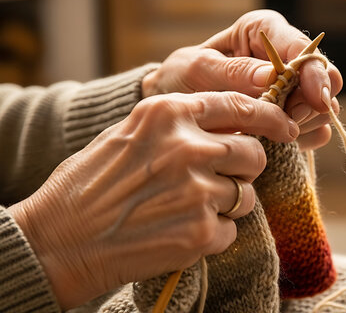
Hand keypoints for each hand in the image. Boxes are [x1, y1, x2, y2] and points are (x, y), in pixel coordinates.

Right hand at [8, 92, 297, 308]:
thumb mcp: (128, 133)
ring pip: (245, 195)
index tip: (286, 126)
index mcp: (168, 113)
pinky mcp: (200, 232)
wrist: (60, 240)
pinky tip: (178, 231)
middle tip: (222, 177)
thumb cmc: (89, 184)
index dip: (270, 117)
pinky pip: (231, 229)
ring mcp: (197, 191)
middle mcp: (187, 147)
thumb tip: (228, 122)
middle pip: (253, 153)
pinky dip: (212, 233)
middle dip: (245, 167)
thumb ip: (178, 123)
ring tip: (186, 208)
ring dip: (226, 203)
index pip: (240, 106)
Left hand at [142, 9, 342, 150]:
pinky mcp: (296, 117)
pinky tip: (274, 141)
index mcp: (266, 31)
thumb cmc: (182, 79)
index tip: (315, 99)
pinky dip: (302, 139)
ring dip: (304, 123)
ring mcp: (295, 88)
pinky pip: (318, 131)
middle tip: (283, 121)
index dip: (315, 73)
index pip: (305, 48)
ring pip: (325, 109)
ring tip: (268, 131)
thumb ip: (233, 72)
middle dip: (310, 104)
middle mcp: (287, 56)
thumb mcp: (196, 70)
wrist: (177, 107)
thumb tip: (273, 76)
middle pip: (327, 80)